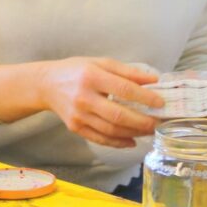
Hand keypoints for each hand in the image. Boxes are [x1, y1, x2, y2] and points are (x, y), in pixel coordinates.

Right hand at [39, 57, 164, 147]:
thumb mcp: (101, 63)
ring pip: (111, 130)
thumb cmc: (77, 71)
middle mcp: (84, 98)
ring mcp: (78, 115)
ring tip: (149, 131)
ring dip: (133, 133)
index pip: (123, 89)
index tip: (160, 102)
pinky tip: (132, 141)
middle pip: (118, 115)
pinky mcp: (75, 128)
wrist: (47, 84)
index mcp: (92, 77)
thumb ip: (127, 72)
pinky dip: (118, 143)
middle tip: (158, 123)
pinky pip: (100, 139)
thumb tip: (153, 81)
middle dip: (142, 122)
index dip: (144, 97)